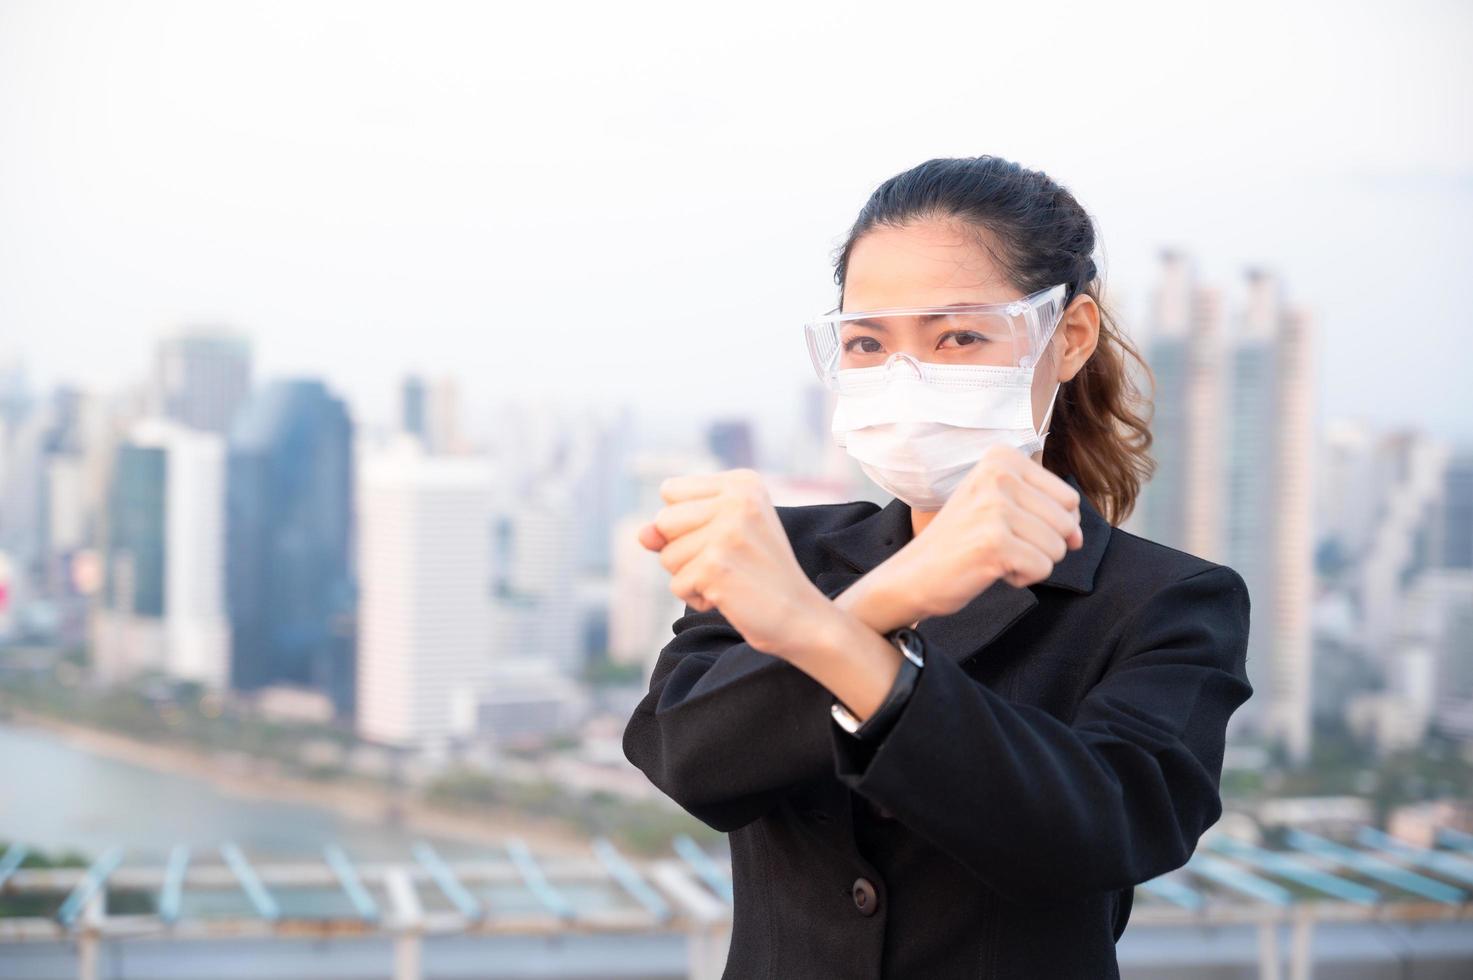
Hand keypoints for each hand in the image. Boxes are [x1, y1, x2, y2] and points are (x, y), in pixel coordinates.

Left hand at [637, 468, 826, 658]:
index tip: (726, 537)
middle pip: (663, 521)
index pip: (671, 491)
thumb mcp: (720, 537)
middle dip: (683, 550)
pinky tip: (730, 596)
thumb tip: (642, 534)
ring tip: (730, 578)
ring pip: (667, 556)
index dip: (686, 523)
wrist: (800, 616)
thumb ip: (676, 528)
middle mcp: (737, 499)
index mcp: (743, 482)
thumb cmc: (758, 575)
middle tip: (727, 561)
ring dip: (691, 576)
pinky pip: (677, 585)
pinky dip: (698, 598)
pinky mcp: (716, 565)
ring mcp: (728, 531)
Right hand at [890, 444, 1084, 620]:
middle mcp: (998, 475)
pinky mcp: (995, 542)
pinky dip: (1022, 578)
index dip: (1049, 524)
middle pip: (1066, 522)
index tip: (1009, 526)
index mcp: (1001, 458)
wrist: (914, 574)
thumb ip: (1046, 510)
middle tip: (999, 543)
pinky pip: (1043, 569)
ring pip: (1058, 548)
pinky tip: (991, 569)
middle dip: (1041, 544)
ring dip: (1030, 561)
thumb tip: (1079, 537)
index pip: (1068, 498)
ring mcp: (995, 508)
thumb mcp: (1000, 505)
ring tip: (993, 554)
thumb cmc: (960, 541)